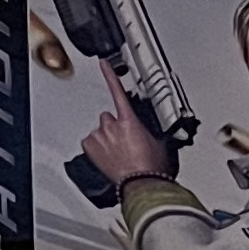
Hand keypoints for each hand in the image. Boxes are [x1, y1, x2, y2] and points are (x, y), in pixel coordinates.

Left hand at [81, 65, 178, 187]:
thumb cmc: (151, 168)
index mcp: (129, 120)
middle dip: (114, 127)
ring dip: (106, 138)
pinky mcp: (91, 149)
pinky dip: (96, 148)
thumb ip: (150, 130)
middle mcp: (112, 126)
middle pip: (108, 117)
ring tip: (118, 153)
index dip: (110, 75)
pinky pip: (90, 143)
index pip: (117, 91)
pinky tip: (107, 157)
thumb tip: (156, 131)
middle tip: (125, 142)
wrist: (141, 185)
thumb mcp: (158, 142)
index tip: (103, 64)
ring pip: (99, 131)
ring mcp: (100, 137)